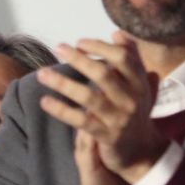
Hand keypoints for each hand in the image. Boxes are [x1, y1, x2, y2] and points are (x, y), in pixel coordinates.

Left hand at [38, 35, 165, 181]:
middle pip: (104, 74)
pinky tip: (45, 101)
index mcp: (140, 82)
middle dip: (79, 59)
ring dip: (63, 83)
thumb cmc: (135, 112)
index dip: (100, 47)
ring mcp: (119, 118)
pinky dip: (62, 110)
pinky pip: (81, 121)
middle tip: (58, 48)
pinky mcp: (106, 136)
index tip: (79, 42)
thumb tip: (118, 33)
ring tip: (43, 74)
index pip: (123, 58)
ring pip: (89, 97)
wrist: (142, 151)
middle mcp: (132, 99)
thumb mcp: (139, 85)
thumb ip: (131, 60)